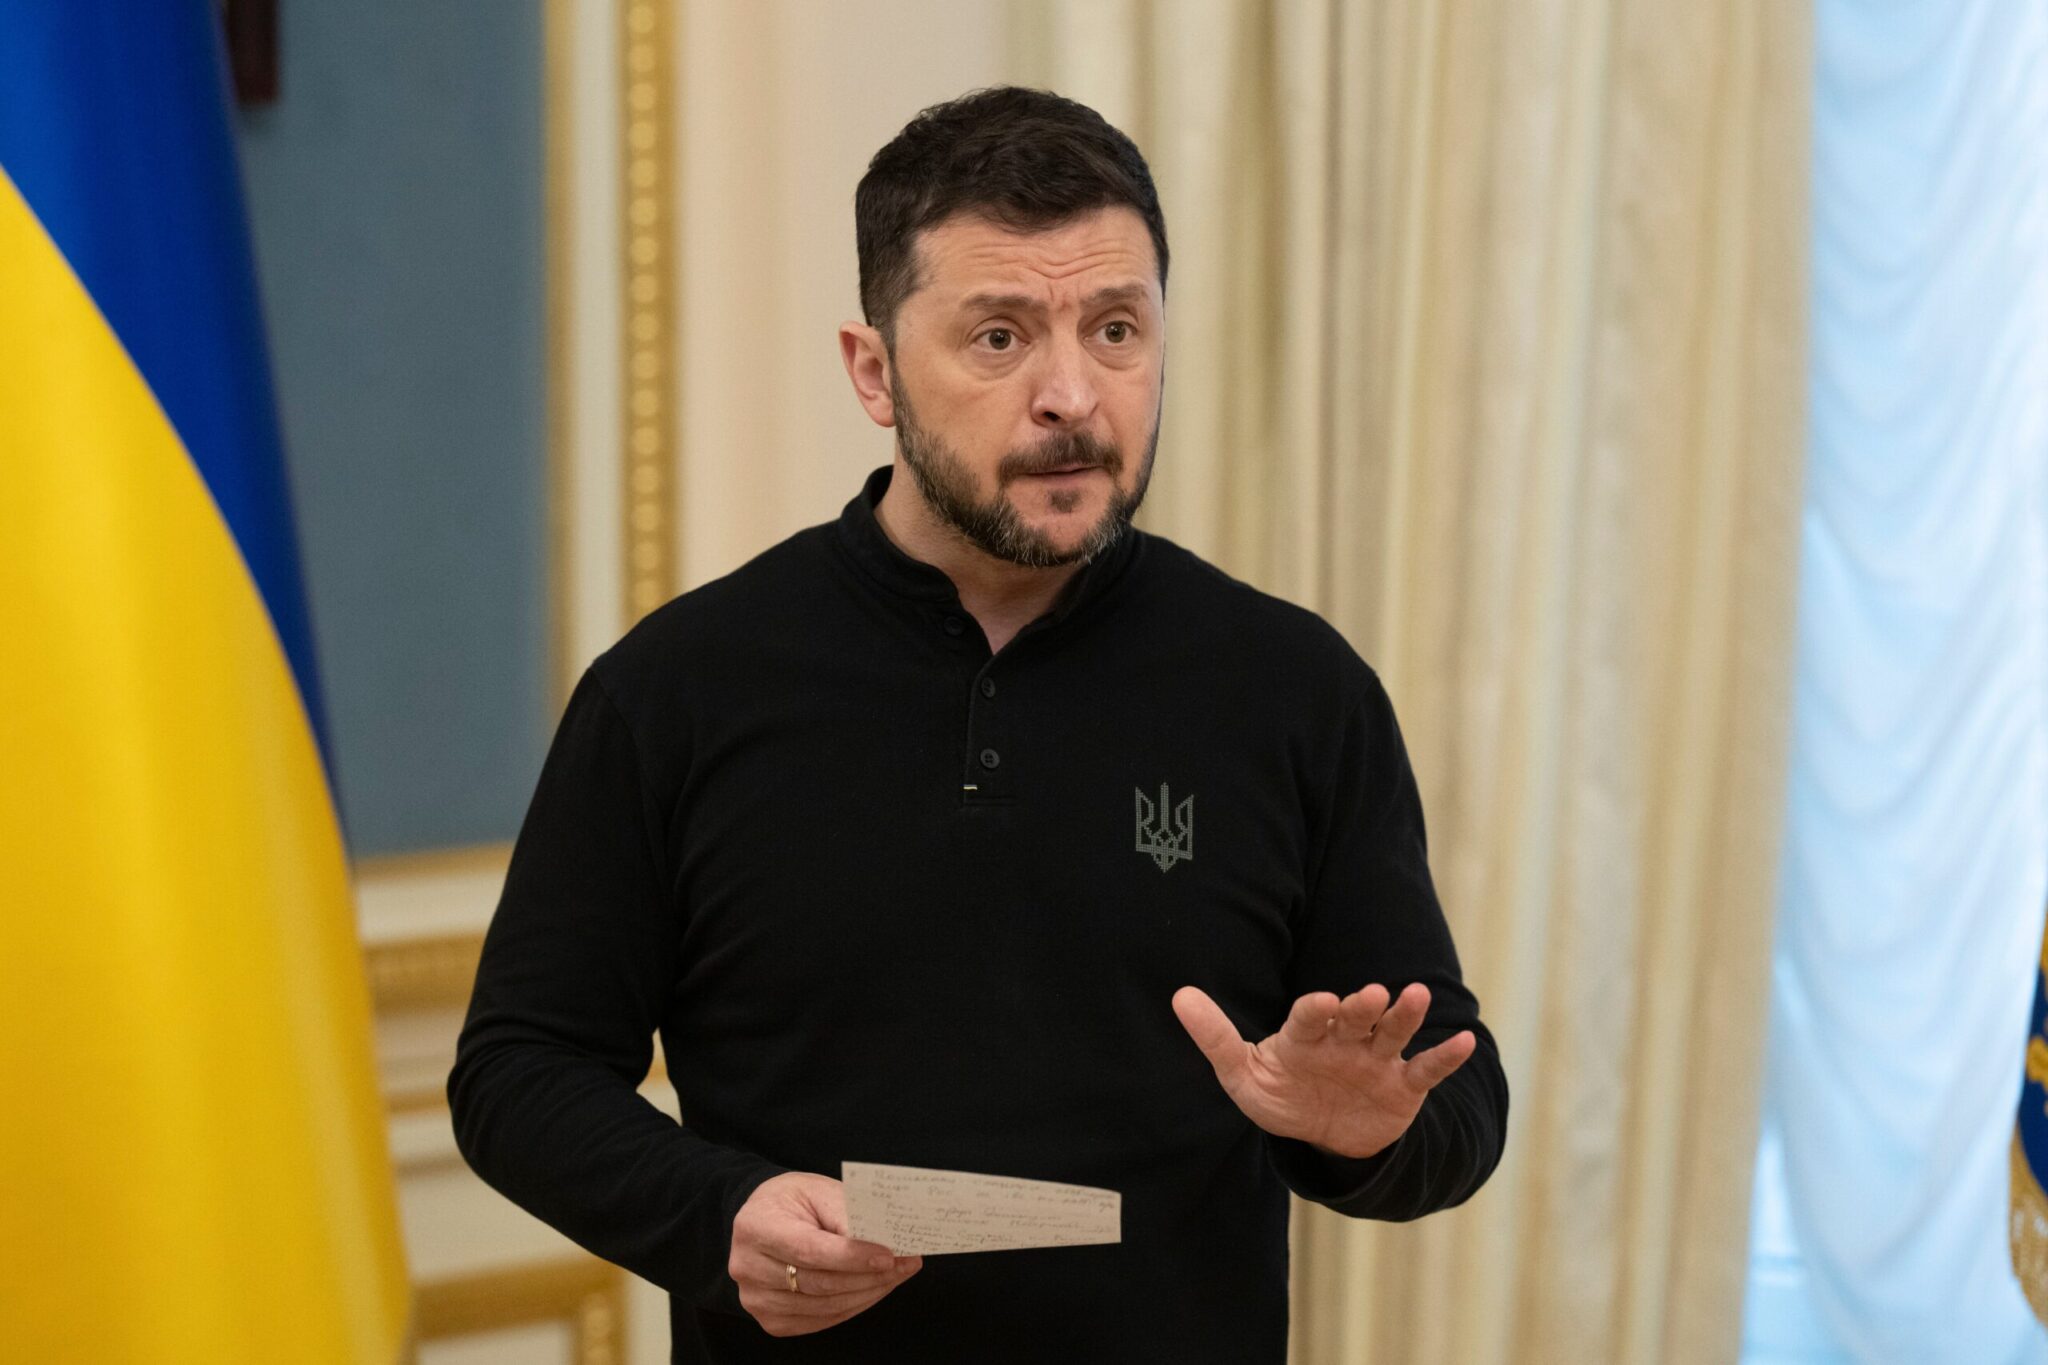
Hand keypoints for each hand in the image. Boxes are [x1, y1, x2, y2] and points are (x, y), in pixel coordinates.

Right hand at [729, 1172, 922, 1336]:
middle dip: (869, 1276)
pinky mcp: (770, 1320)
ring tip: (897, 1274)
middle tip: (906, 1263)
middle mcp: (748, 1266)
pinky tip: (873, 1289)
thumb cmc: (795, 1201)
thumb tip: (884, 1240)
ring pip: (823, 1306)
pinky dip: (853, 1306)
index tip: (888, 1255)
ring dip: (867, 1293)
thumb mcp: (819, 1190)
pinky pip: (820, 1321)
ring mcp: (755, 1299)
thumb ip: (847, 1213)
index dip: (851, 1257)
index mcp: (756, 1225)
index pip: (809, 1250)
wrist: (764, 1218)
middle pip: (819, 1283)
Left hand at [1172, 982, 1475, 1159]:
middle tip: (1372, 992)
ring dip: (1405, 1015)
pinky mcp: (1402, 1087)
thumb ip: (1216, 1037)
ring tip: (1416, 996)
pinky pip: (1425, 1070)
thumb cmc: (1280, 1095)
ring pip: (1393, 1032)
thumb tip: (1178, 995)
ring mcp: (1376, 1060)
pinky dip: (1444, 1058)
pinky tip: (1465, 1044)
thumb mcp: (1243, 1074)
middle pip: (1357, 1016)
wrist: (1323, 1138)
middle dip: (1364, 1005)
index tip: (1324, 1002)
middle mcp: (1344, 1039)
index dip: (1317, 1009)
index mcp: (1305, 1034)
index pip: (1311, 1016)